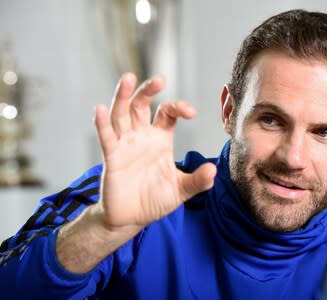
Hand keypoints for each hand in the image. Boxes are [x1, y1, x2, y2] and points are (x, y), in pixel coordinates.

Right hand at [94, 73, 215, 228]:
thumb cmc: (155, 200)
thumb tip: (213, 171)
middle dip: (148, 90)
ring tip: (128, 78)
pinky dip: (102, 123)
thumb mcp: (181, 190)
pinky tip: (101, 109)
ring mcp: (125, 144)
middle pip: (142, 105)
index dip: (178, 107)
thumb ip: (197, 181)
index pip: (167, 113)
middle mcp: (141, 136)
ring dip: (124, 96)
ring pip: (122, 114)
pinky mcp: (112, 157)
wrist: (132, 218)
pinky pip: (106, 137)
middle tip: (159, 79)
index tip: (191, 113)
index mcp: (160, 139)